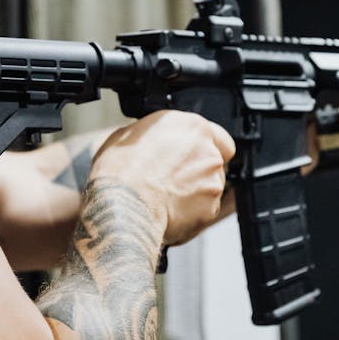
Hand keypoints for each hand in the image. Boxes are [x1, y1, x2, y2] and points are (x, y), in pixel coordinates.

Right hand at [89, 110, 236, 245]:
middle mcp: (208, 151)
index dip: (205, 147)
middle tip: (173, 179)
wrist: (124, 206)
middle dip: (198, 171)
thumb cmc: (121, 172)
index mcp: (192, 127)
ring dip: (195, 192)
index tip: (192, 156)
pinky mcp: (211, 207)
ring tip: (166, 198)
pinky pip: (205, 210)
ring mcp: (213, 180)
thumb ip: (154, 135)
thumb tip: (153, 140)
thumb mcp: (128, 135)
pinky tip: (169, 211)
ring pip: (211, 187)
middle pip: (214, 162)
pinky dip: (192, 212)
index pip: (217, 136)